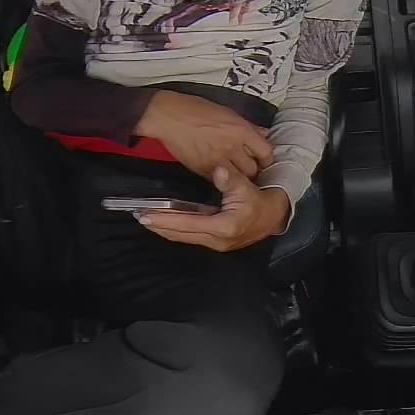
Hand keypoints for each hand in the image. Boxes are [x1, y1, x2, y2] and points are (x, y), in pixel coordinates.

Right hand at [135, 90, 274, 180]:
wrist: (167, 116)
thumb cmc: (194, 109)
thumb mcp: (227, 111)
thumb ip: (247, 125)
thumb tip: (263, 133)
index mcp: (241, 130)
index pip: (266, 152)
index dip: (267, 158)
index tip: (264, 160)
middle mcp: (232, 147)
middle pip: (254, 169)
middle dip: (254, 170)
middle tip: (250, 168)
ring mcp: (218, 160)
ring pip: (239, 179)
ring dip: (240, 178)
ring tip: (237, 173)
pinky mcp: (204, 170)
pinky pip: (220, 180)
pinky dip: (223, 179)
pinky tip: (221, 174)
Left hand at [138, 166, 290, 251]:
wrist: (275, 217)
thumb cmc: (261, 201)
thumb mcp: (248, 187)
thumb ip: (231, 179)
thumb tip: (219, 170)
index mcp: (224, 227)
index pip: (188, 223)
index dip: (166, 219)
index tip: (146, 215)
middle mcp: (218, 240)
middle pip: (181, 234)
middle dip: (159, 226)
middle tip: (139, 216)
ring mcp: (217, 244)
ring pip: (184, 237)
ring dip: (165, 229)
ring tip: (147, 220)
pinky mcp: (216, 242)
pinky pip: (191, 237)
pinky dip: (176, 230)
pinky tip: (165, 224)